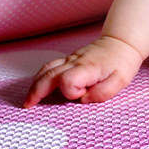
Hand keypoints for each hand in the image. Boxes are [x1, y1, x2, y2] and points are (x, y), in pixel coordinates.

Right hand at [22, 35, 142, 107]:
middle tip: (27, 105)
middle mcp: (75, 62)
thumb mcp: (121, 81)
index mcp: (87, 68)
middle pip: (49, 75)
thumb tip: (84, 99)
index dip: (71, 92)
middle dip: (37, 91)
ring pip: (47, 69)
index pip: (68, 81)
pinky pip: (50, 66)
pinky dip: (41, 76)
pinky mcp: (69, 59)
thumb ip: (104, 92)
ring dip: (35, 84)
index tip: (83, 95)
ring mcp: (70, 59)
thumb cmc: (121, 63)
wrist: (121, 43)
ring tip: (28, 99)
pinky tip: (37, 85)